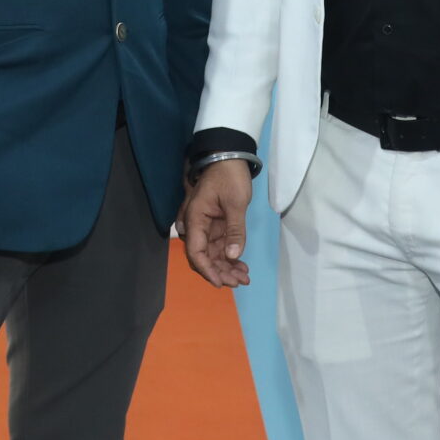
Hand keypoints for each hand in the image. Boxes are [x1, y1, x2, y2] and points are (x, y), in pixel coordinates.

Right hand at [182, 161, 253, 288]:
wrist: (229, 157)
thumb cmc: (230, 177)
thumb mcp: (236, 202)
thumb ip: (234, 231)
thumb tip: (232, 256)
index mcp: (196, 219)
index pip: (196, 252)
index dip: (206, 270)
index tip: (220, 283)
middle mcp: (197, 226)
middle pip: (203, 256)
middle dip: (220, 272)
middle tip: (240, 282)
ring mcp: (206, 226)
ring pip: (212, 254)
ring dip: (226, 267)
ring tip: (244, 278)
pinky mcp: (215, 225)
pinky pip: (219, 247)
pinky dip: (229, 257)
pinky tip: (241, 266)